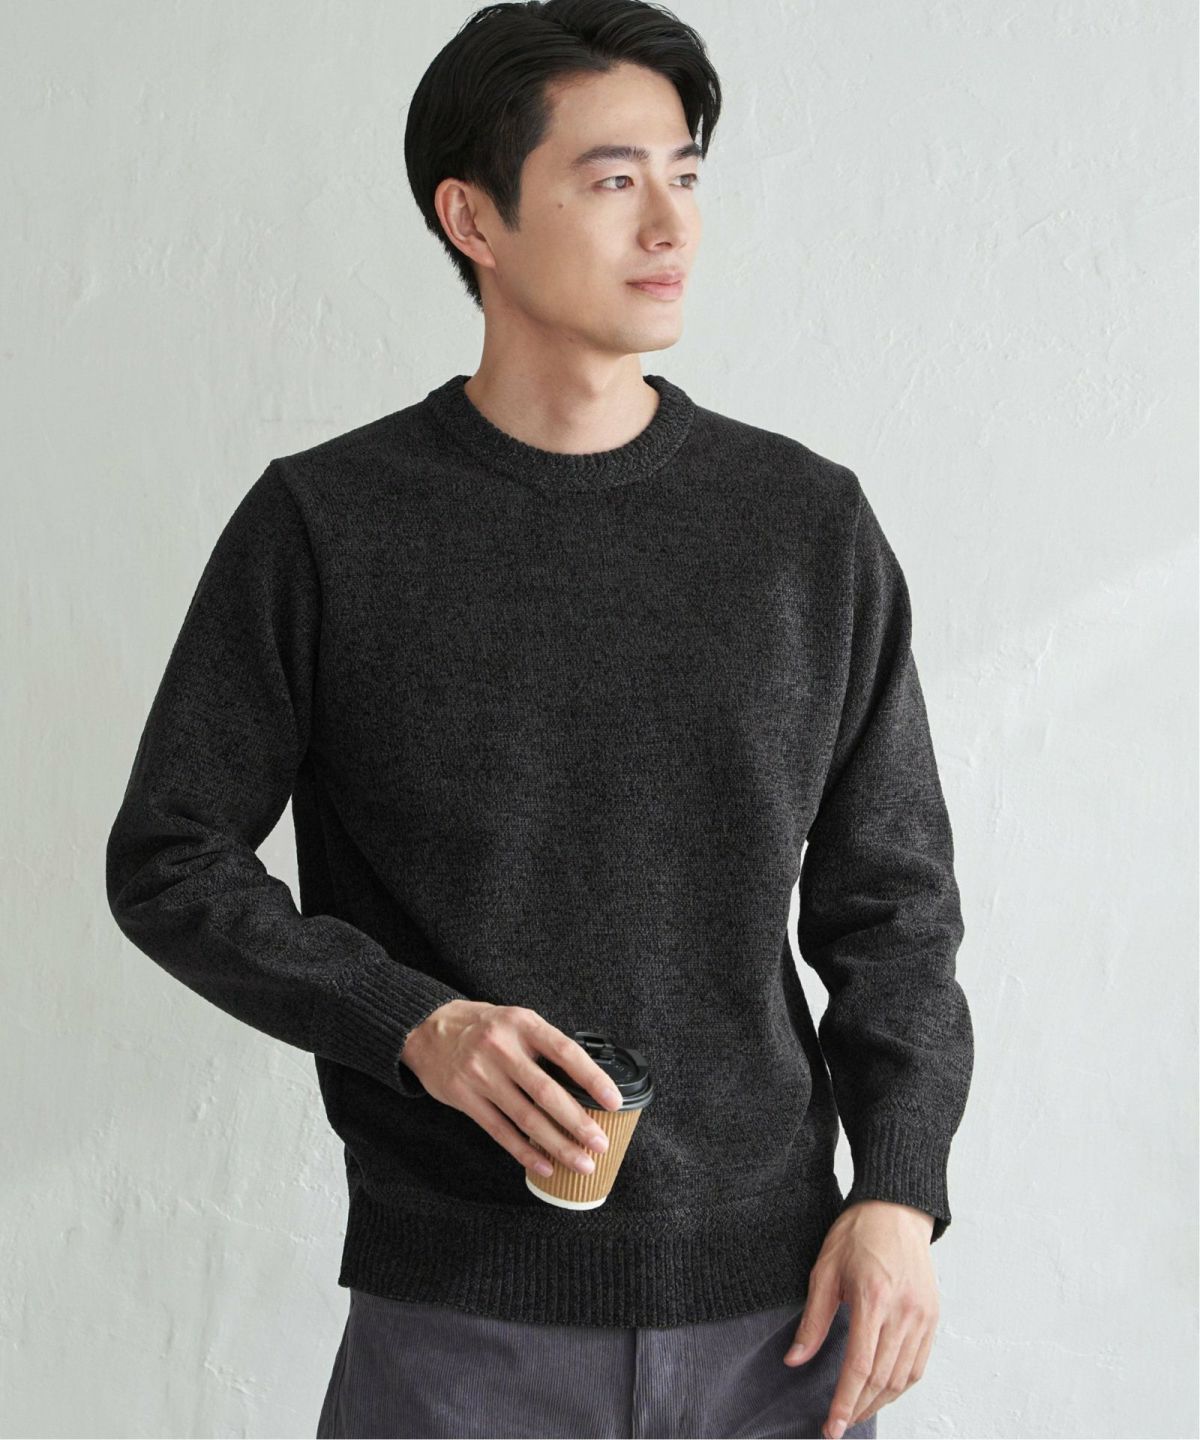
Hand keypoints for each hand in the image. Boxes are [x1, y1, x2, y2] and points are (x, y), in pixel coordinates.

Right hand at [400, 1000, 622, 1179]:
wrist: (426, 1029)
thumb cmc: (482, 1026)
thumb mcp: (515, 1020)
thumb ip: (543, 1044)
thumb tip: (584, 1081)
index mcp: (522, 1024)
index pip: (565, 1052)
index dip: (592, 1078)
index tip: (613, 1101)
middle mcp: (501, 1048)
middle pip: (547, 1092)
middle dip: (578, 1122)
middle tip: (600, 1143)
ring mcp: (481, 1074)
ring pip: (526, 1118)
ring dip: (557, 1145)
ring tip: (581, 1163)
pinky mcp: (464, 1098)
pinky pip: (500, 1131)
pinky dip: (525, 1152)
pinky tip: (545, 1166)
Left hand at [783, 1199, 938, 1437]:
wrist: (896, 1209)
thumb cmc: (857, 1234)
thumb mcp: (825, 1270)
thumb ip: (813, 1320)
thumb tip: (795, 1360)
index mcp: (873, 1298)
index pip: (859, 1366)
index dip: (844, 1402)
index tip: (832, 1428)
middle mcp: (903, 1312)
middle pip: (882, 1378)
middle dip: (859, 1408)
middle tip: (838, 1425)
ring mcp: (923, 1316)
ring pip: (903, 1377)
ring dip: (879, 1401)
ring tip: (857, 1411)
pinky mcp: (932, 1316)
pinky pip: (919, 1364)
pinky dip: (900, 1385)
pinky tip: (883, 1390)